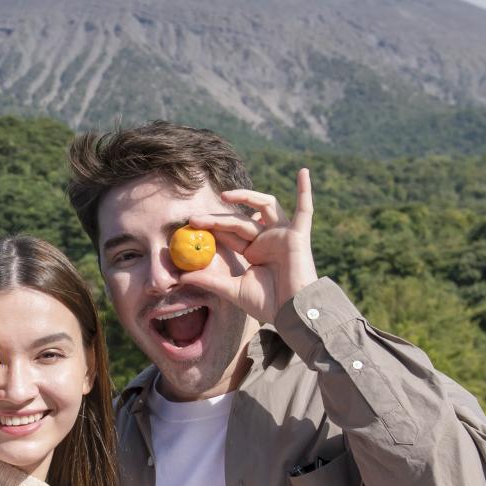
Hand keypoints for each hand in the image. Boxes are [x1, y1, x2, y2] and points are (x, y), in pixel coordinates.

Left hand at [182, 167, 317, 324]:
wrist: (293, 313)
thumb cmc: (268, 304)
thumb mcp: (232, 290)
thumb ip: (209, 280)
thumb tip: (181, 276)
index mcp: (253, 252)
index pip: (229, 234)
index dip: (211, 228)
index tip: (190, 225)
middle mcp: (267, 239)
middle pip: (240, 221)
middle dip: (217, 218)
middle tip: (194, 218)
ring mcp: (283, 234)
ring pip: (264, 206)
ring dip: (246, 197)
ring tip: (224, 195)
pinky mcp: (298, 235)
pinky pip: (305, 209)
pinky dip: (305, 190)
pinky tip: (303, 172)